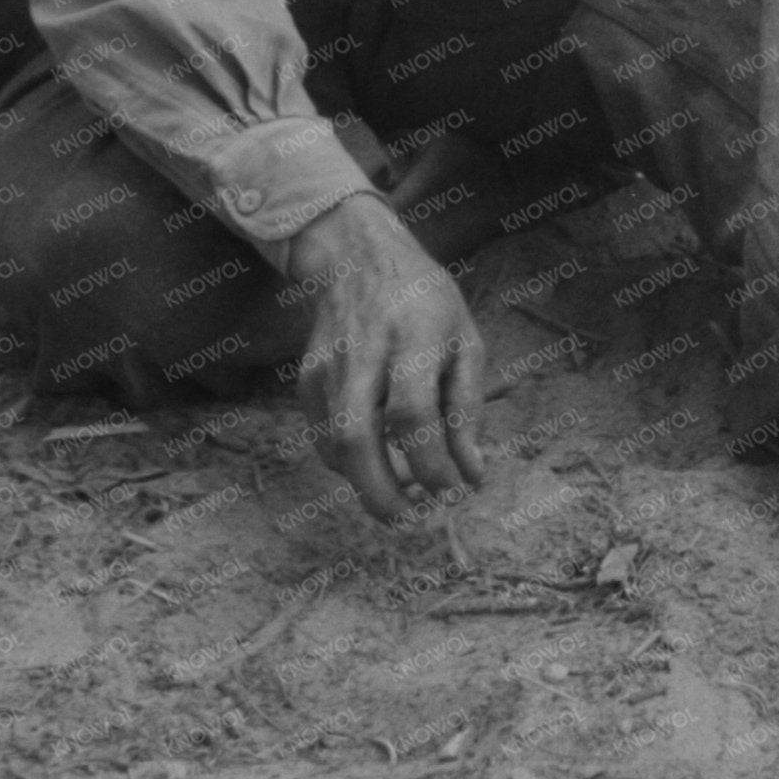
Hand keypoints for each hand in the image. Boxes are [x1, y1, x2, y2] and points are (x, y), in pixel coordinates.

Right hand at [277, 193, 488, 523]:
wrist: (358, 257)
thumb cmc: (426, 302)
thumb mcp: (466, 342)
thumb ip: (468, 409)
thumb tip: (472, 474)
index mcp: (414, 338)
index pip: (414, 414)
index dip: (431, 463)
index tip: (453, 490)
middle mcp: (365, 353)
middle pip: (358, 436)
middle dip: (380, 491)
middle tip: (408, 520)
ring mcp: (328, 366)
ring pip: (333, 443)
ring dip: (364, 483)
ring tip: (400, 498)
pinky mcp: (306, 378)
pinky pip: (322, 436)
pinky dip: (347, 463)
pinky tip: (375, 465)